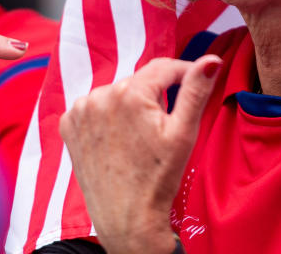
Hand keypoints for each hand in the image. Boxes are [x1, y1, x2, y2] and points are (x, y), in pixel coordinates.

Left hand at [59, 55, 221, 253]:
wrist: (127, 219)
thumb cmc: (158, 179)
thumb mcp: (184, 133)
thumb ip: (196, 90)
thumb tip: (211, 60)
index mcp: (130, 93)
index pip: (163, 68)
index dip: (183, 72)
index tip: (194, 82)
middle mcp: (100, 95)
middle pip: (138, 82)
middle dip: (154, 96)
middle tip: (162, 128)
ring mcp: (80, 111)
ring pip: (116, 93)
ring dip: (129, 105)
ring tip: (138, 137)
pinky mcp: (68, 125)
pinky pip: (94, 107)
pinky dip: (107, 116)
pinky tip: (116, 140)